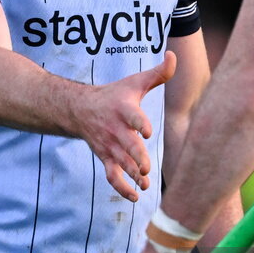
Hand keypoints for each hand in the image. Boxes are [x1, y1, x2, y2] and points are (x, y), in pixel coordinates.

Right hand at [74, 51, 176, 200]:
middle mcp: (116, 129)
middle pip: (127, 146)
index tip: (147, 131)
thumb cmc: (114, 95)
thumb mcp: (135, 82)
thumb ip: (159, 73)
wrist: (80, 109)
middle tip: (146, 168)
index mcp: (124, 109)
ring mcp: (110, 146)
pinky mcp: (106, 158)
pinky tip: (136, 197)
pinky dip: (122, 189)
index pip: (132, 116)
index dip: (139, 123)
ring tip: (146, 185)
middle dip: (136, 158)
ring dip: (133, 176)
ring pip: (120, 164)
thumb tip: (173, 55)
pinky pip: (112, 177)